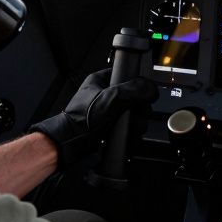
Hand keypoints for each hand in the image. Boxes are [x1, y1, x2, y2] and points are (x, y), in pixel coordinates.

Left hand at [30, 68, 158, 166]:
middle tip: (134, 116)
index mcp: (102, 81)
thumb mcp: (110, 99)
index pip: (127, 75)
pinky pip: (128, 128)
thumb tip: (151, 88)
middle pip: (134, 98)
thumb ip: (133, 90)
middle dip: (138, 111)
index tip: (142, 95)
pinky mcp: (111, 127)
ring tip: (130, 129)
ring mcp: (109, 112)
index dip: (137, 86)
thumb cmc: (80, 121)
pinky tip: (128, 137)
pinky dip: (131, 134)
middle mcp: (106, 95)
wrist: (71, 145)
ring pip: (133, 115)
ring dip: (136, 124)